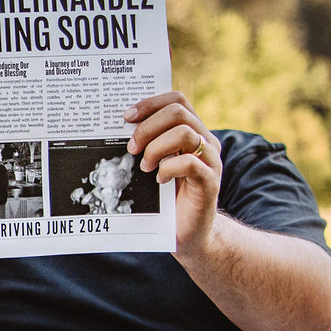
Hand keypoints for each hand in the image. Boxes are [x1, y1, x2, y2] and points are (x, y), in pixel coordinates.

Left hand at [124, 91, 221, 256]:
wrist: (186, 230)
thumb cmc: (164, 195)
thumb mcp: (153, 162)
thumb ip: (146, 142)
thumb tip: (119, 124)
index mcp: (191, 130)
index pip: (176, 100)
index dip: (150, 103)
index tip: (126, 117)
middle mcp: (205, 141)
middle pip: (178, 112)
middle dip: (147, 127)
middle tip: (132, 148)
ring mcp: (211, 160)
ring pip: (184, 133)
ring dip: (156, 148)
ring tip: (145, 166)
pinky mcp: (211, 182)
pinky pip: (190, 163)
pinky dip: (169, 168)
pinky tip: (159, 179)